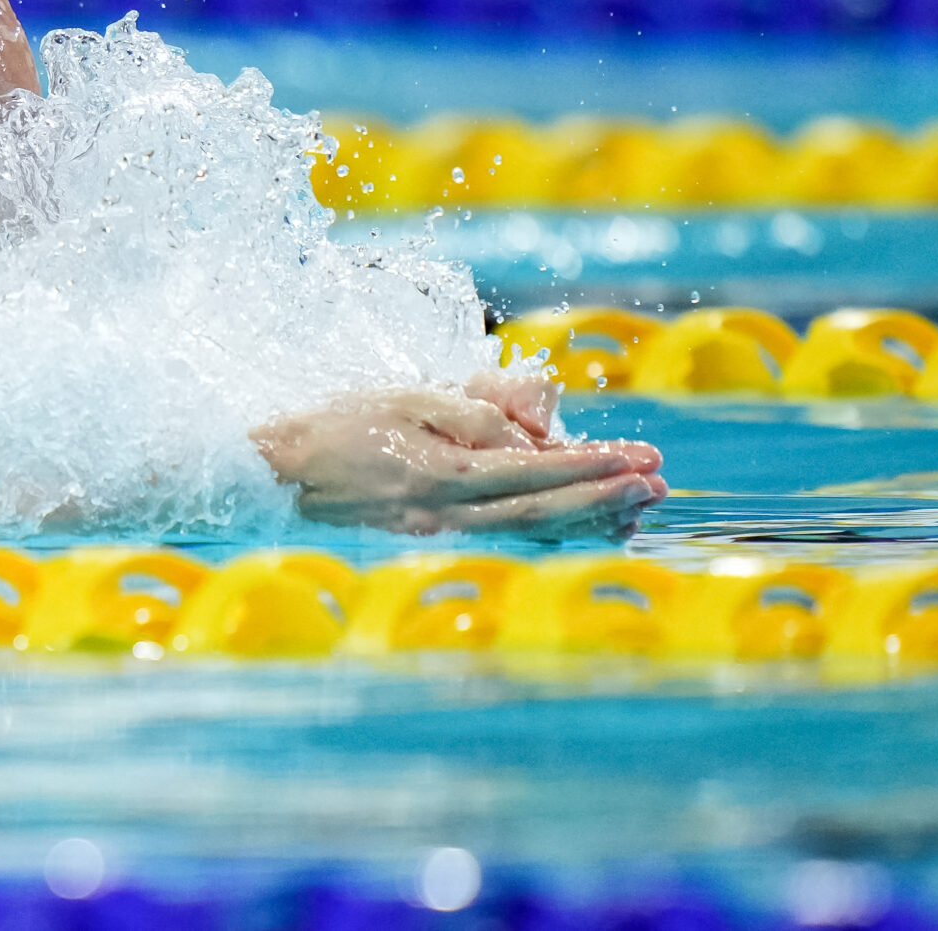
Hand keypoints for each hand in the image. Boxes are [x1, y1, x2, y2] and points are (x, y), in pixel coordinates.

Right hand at [253, 380, 664, 536]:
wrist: (278, 474)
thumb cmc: (340, 425)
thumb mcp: (407, 398)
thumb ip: (472, 416)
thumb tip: (528, 440)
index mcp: (441, 473)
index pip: (533, 470)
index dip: (589, 465)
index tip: (637, 456)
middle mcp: (447, 513)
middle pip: (543, 511)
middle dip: (605, 496)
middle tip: (659, 482)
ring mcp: (441, 533)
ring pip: (531, 533)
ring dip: (589, 518)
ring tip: (639, 506)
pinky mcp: (434, 539)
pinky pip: (506, 539)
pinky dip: (553, 533)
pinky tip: (586, 527)